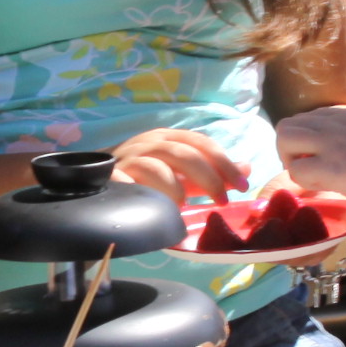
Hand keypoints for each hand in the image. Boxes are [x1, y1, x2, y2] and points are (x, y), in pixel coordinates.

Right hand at [107, 127, 248, 205]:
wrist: (98, 181)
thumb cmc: (146, 177)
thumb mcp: (181, 173)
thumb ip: (211, 172)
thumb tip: (247, 168)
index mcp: (168, 139)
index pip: (201, 143)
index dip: (224, 162)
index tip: (242, 185)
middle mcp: (149, 144)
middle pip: (183, 153)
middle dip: (207, 177)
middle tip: (221, 201)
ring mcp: (127, 159)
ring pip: (154, 166)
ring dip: (173, 187)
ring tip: (181, 207)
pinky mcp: (108, 176)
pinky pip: (122, 181)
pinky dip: (136, 191)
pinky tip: (147, 206)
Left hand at [271, 104, 345, 207]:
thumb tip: (334, 162)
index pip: (306, 119)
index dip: (305, 142)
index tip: (318, 159)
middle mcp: (335, 121)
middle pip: (287, 125)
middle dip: (288, 149)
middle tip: (307, 169)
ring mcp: (333, 142)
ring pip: (283, 139)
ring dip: (289, 160)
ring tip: (312, 177)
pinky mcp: (334, 166)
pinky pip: (296, 170)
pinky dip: (302, 181)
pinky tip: (324, 187)